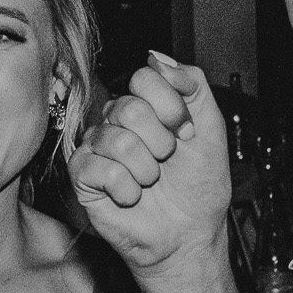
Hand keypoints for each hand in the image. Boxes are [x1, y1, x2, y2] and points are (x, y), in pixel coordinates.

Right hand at [67, 52, 233, 286]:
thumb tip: (157, 56)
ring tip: (151, 183)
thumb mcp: (210, 128)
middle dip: (161, 142)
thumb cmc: (198, 187)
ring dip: (146, 170)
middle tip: (167, 161)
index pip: (145, 78)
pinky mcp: (82, 178)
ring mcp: (96, 148)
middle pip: (130, 108)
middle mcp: (116, 121)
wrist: (189, 236)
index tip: (186, 133)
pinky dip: (126, 188)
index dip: (171, 107)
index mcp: (145, 105)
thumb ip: (192, 84)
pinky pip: (99, 168)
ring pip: (116, 139)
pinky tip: (132, 197)